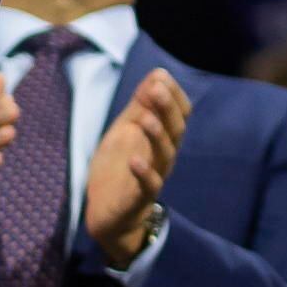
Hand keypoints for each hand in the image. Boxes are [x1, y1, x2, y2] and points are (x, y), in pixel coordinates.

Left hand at [77, 70, 190, 270]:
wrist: (107, 213)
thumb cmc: (119, 168)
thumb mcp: (126, 130)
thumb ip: (140, 105)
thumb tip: (158, 73)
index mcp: (163, 138)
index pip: (179, 113)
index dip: (173, 95)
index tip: (160, 76)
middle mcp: (164, 156)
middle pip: (175, 130)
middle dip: (166, 109)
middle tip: (156, 90)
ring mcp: (155, 177)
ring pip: (165, 155)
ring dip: (157, 136)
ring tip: (146, 119)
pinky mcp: (140, 198)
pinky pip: (149, 186)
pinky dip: (144, 172)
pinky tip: (135, 160)